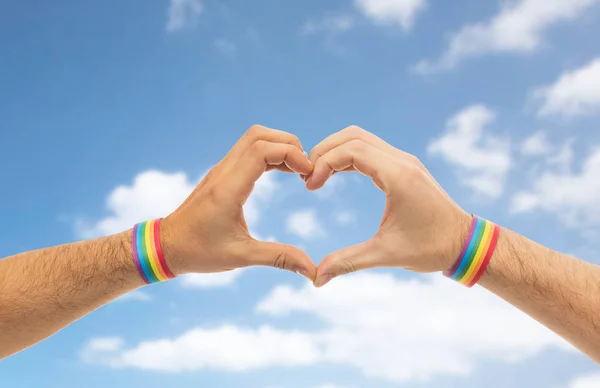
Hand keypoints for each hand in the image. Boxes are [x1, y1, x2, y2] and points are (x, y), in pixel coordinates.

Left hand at [161, 125, 315, 280]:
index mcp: (228, 189)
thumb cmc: (199, 252)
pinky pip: (248, 151)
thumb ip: (279, 258)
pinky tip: (283, 171)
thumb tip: (312, 271)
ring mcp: (221, 170)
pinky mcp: (221, 174)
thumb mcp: (241, 256)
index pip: (262, 150)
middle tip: (306, 169)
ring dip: (279, 146)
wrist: (165, 246)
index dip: (290, 154)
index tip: (307, 175)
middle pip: (259, 135)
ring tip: (298, 170)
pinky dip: (269, 154)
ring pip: (253, 138)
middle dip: (288, 144)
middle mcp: (224, 172)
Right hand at [306, 126, 470, 286]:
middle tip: (308, 176)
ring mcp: (405, 161)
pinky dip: (349, 156)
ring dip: (336, 151)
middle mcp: (402, 161)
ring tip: (318, 175)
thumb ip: (349, 262)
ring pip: (361, 138)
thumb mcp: (387, 254)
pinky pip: (371, 149)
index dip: (324, 163)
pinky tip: (336, 174)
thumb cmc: (432, 248)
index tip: (310, 186)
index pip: (351, 150)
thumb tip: (317, 279)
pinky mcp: (405, 166)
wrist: (466, 243)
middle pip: (353, 136)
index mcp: (398, 176)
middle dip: (325, 151)